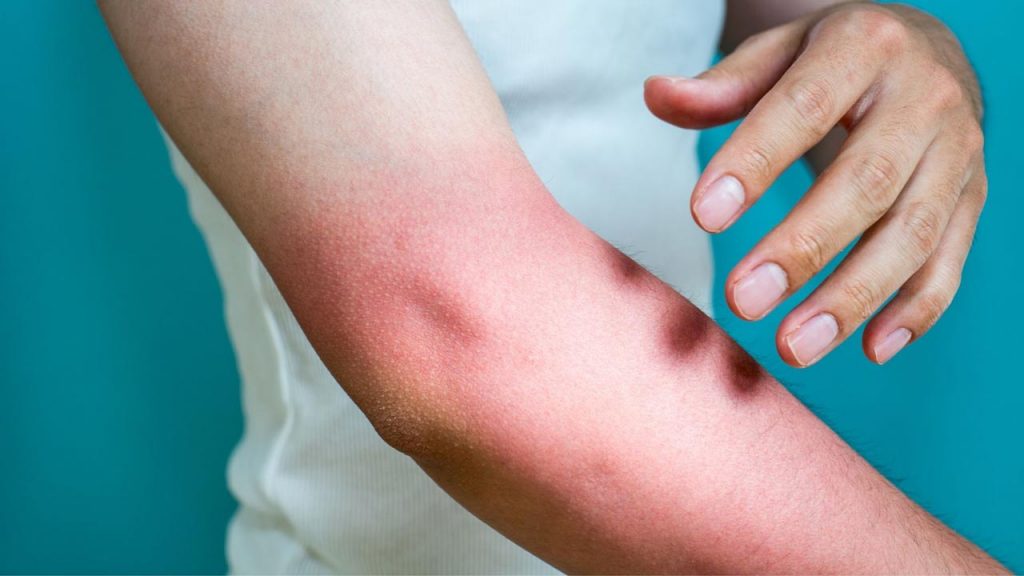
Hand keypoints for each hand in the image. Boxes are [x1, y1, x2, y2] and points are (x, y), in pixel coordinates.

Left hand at [644, 2, 985, 366]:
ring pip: (913, 234)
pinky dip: (916, 311)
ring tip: (794, 346)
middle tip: (743, 301)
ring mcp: (958, 152)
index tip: (704, 215)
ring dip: (853, 298)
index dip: (754, 162)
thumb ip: (722, 86)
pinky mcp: (974, 198)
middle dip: (803, 248)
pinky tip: (870, 348)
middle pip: (866, 183)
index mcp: (864, 46)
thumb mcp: (778, 53)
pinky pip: (950, 260)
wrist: (925, 52)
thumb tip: (656, 96)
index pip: (804, 108)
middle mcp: (924, 98)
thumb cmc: (833, 59)